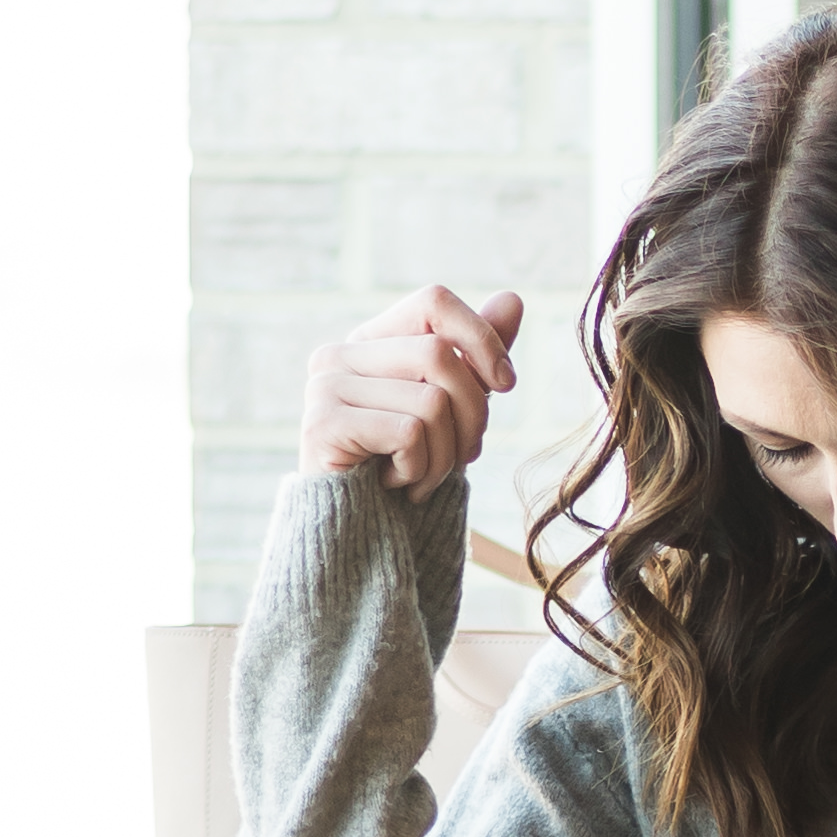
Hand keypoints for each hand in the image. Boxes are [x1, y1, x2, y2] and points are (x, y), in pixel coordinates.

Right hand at [302, 283, 523, 498]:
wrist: (359, 537)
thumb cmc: (404, 468)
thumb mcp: (452, 408)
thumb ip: (475, 355)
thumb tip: (513, 299)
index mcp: (370, 342)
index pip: (434, 302)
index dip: (480, 337)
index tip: (506, 385)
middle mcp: (339, 354)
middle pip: (440, 354)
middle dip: (474, 413)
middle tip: (466, 455)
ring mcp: (325, 387)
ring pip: (431, 401)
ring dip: (446, 455)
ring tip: (424, 478)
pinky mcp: (323, 424)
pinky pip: (409, 434)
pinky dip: (420, 470)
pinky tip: (397, 486)